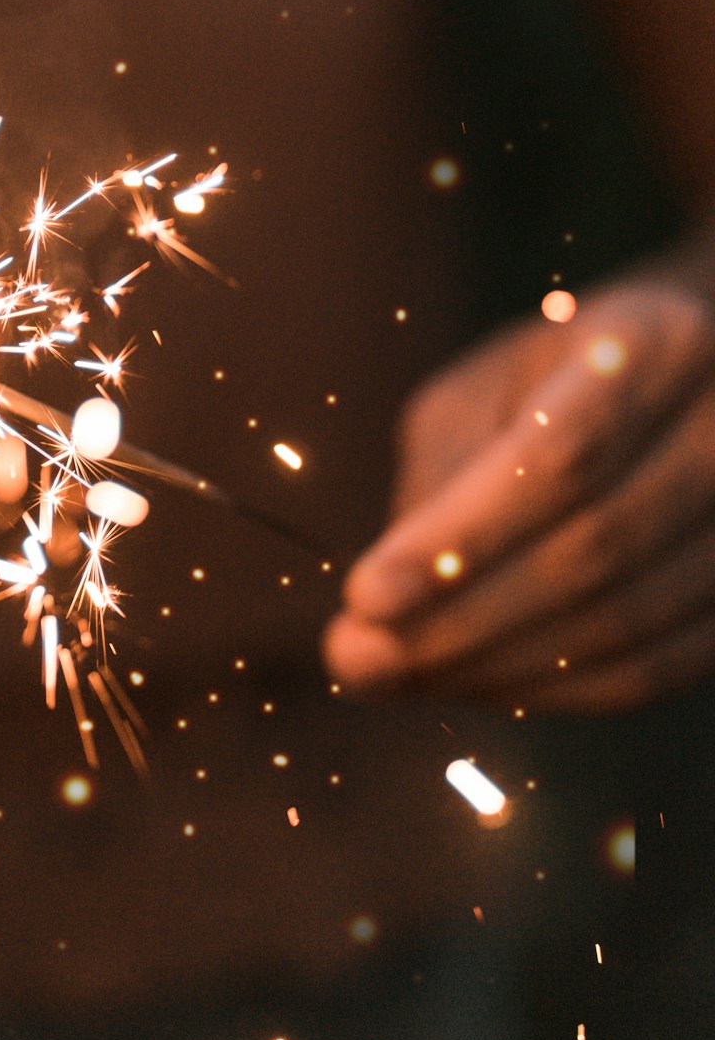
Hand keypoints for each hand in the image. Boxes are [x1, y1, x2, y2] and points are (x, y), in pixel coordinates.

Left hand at [323, 279, 714, 712]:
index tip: (365, 598)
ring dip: (495, 667)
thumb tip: (379, 616)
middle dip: (460, 621)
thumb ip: (441, 480)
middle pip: (592, 551)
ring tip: (398, 676)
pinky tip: (475, 685)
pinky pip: (653, 671)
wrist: (690, 388)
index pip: (559, 460)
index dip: (461, 539)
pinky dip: (552, 692)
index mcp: (654, 348)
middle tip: (357, 660)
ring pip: (623, 624)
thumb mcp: (484, 392)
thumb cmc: (557, 385)